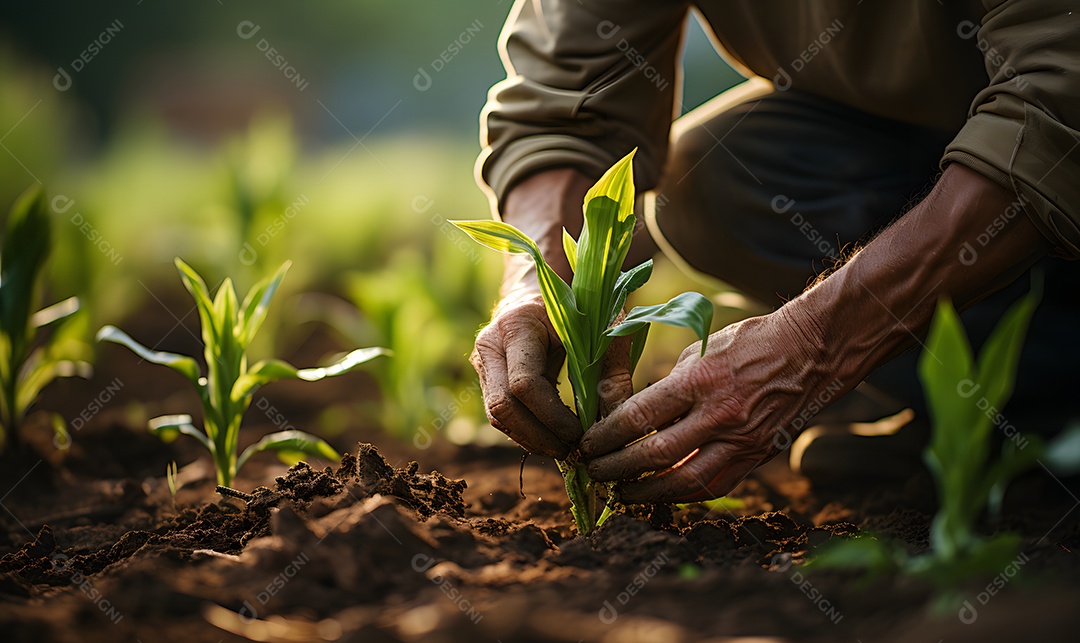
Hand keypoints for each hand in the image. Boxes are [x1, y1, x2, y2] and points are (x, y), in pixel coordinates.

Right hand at [471, 291, 633, 458]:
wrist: (541, 294)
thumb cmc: (576, 307)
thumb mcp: (599, 327)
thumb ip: (611, 367)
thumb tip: (617, 417)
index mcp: (516, 326)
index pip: (524, 384)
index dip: (552, 417)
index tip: (581, 433)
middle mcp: (489, 346)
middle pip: (502, 407)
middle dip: (538, 437)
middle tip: (572, 453)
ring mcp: (482, 364)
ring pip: (497, 417)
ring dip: (531, 440)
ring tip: (566, 450)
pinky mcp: (486, 380)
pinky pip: (500, 416)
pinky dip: (527, 433)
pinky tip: (553, 439)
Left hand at [581, 164, 1050, 503]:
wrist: (813, 352)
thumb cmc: (751, 342)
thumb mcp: (702, 348)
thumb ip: (667, 381)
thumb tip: (625, 407)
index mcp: (700, 379)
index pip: (638, 416)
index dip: (605, 436)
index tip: (585, 443)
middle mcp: (719, 414)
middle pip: (653, 455)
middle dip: (616, 468)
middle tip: (593, 472)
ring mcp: (740, 441)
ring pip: (683, 482)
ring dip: (646, 493)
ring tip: (622, 495)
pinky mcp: (756, 458)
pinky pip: (713, 487)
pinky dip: (683, 496)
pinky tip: (663, 496)